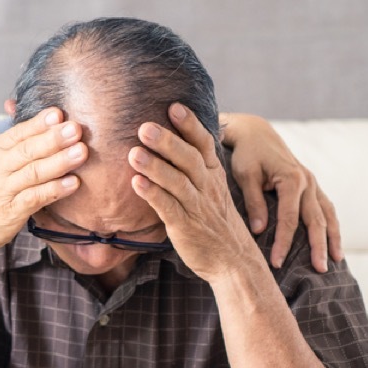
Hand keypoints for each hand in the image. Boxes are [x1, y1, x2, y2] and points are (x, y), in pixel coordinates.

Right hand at [0, 107, 86, 258]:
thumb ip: (10, 142)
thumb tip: (21, 109)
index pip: (18, 133)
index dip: (38, 123)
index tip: (58, 113)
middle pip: (28, 150)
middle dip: (53, 139)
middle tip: (75, 129)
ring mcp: (2, 191)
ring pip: (34, 172)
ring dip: (59, 162)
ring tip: (81, 152)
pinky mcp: (10, 212)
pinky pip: (35, 198)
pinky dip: (54, 190)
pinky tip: (73, 183)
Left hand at [129, 104, 259, 283]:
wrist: (233, 260)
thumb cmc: (215, 221)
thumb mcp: (211, 190)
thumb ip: (193, 168)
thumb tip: (171, 142)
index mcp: (213, 175)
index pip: (204, 144)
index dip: (190, 125)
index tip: (174, 106)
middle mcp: (207, 187)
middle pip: (188, 159)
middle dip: (167, 141)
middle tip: (144, 126)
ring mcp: (197, 207)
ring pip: (177, 182)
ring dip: (155, 167)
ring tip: (133, 152)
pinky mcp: (185, 227)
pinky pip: (168, 208)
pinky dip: (153, 195)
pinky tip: (136, 183)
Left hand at [221, 112, 342, 271]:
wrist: (256, 134)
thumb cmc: (247, 155)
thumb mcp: (245, 176)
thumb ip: (254, 203)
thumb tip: (260, 232)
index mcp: (292, 179)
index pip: (289, 218)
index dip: (283, 242)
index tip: (276, 263)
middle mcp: (308, 182)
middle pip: (316, 220)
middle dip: (318, 246)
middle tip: (319, 270)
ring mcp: (313, 184)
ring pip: (328, 215)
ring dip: (332, 238)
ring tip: (335, 261)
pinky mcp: (312, 186)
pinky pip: (326, 209)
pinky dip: (331, 226)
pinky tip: (333, 243)